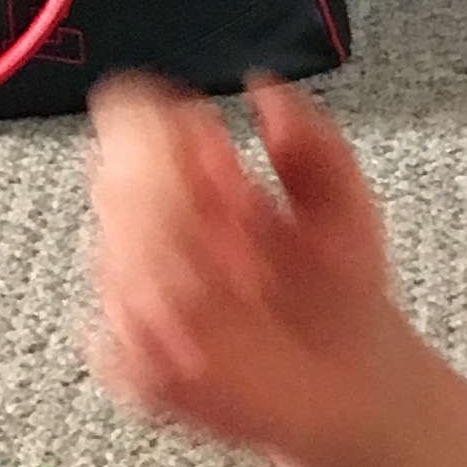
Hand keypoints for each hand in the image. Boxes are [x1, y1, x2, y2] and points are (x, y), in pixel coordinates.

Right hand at [83, 71, 403, 466]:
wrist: (355, 379)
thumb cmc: (344, 288)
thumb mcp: (345, 204)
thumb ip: (310, 142)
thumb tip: (263, 87)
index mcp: (192, 177)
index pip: (132, 124)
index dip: (149, 125)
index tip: (207, 142)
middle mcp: (158, 230)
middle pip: (114, 187)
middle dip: (165, 200)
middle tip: (237, 225)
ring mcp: (144, 294)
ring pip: (111, 263)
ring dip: (173, 268)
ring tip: (246, 282)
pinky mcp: (141, 361)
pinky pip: (116, 343)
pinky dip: (156, 339)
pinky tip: (208, 341)